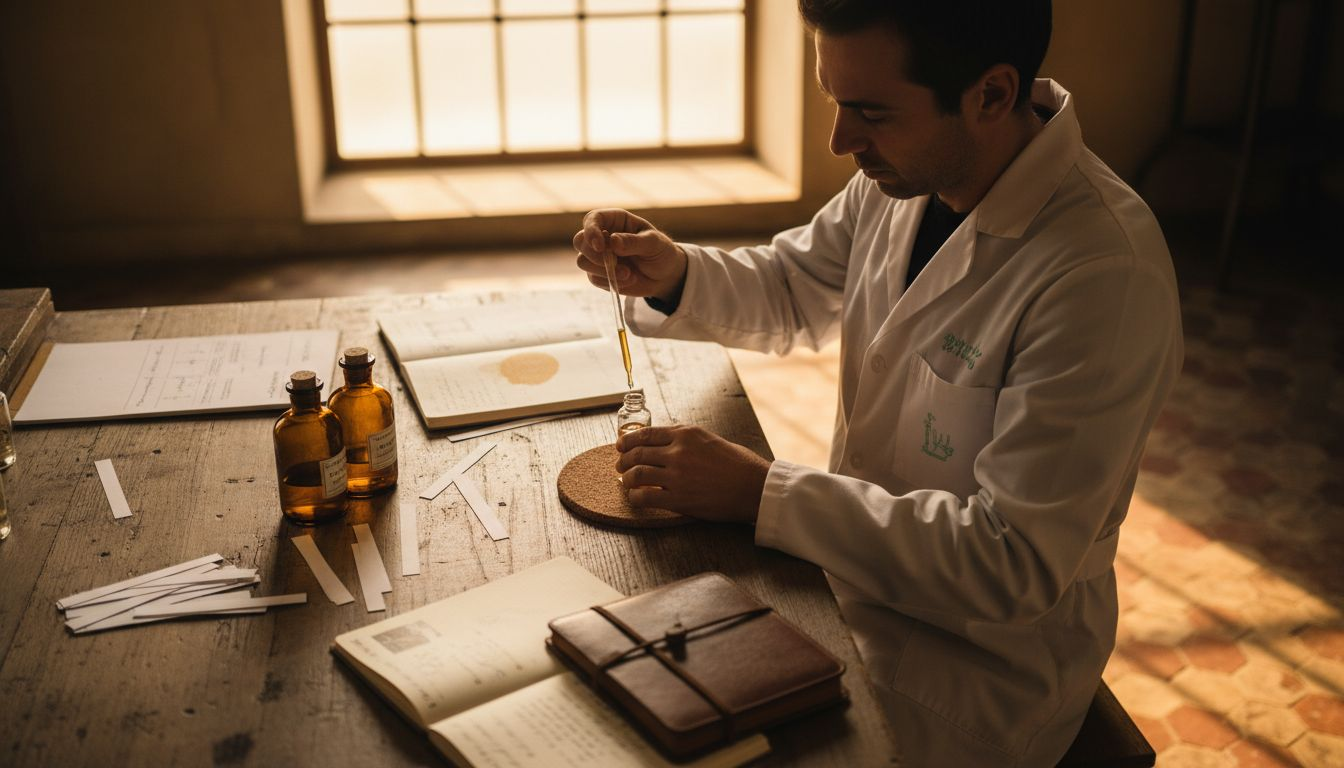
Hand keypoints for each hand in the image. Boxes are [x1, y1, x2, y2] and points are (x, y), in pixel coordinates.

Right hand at [573, 209, 686, 303]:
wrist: (665, 276)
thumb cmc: (661, 252)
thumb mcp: (654, 243)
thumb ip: (633, 241)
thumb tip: (613, 240)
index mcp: (615, 221)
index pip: (592, 219)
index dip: (591, 230)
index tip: (600, 246)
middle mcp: (602, 236)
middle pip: (580, 241)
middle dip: (595, 256)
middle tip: (615, 264)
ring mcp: (599, 256)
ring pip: (582, 261)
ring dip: (604, 271)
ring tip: (629, 275)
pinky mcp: (599, 274)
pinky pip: (593, 278)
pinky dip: (610, 282)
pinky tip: (629, 280)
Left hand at [615, 425, 769, 524]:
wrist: (754, 487)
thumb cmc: (739, 464)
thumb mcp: (711, 440)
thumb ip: (687, 440)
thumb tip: (667, 443)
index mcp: (686, 434)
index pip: (646, 434)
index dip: (628, 441)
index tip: (621, 446)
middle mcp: (678, 452)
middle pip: (637, 453)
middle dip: (623, 460)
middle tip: (619, 466)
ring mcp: (677, 476)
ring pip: (636, 474)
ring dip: (626, 479)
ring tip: (626, 482)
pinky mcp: (679, 499)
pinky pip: (645, 497)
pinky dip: (635, 498)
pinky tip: (636, 499)